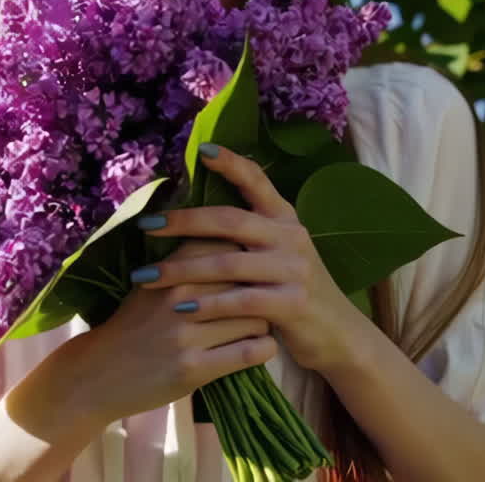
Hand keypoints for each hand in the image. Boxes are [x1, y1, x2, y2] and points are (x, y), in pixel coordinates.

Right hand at [57, 240, 276, 424]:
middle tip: (261, 302)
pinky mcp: (194, 368)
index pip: (228, 246)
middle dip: (260, 291)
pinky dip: (262, 349)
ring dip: (262, 324)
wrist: (99, 374)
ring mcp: (186, 334)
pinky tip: (255, 349)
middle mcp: (179, 296)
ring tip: (253, 329)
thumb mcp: (151, 285)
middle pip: (249, 281)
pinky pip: (251, 352)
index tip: (249, 270)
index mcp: (170, 271)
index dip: (246, 257)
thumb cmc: (133, 326)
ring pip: (257, 318)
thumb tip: (232, 237)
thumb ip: (185, 263)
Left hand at [131, 143, 363, 374]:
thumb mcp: (279, 253)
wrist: (339, 335)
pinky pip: (241, 301)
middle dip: (183, 222)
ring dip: (182, 269)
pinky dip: (209, 304)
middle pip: (230, 221)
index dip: (231, 163)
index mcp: (285, 219)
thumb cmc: (293, 290)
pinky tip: (182, 307)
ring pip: (227, 263)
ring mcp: (294, 270)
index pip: (258, 181)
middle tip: (145, 225)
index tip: (202, 151)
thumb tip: (195, 215)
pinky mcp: (293, 304)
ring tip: (147, 276)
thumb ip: (250, 233)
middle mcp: (291, 237)